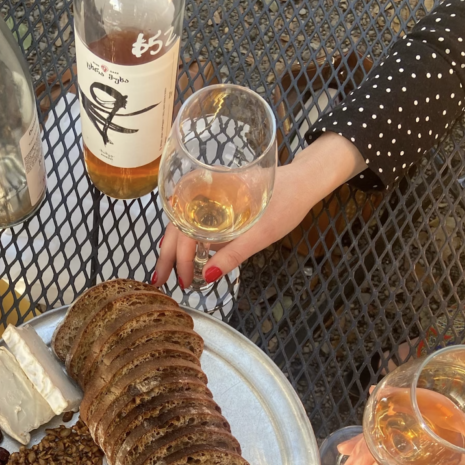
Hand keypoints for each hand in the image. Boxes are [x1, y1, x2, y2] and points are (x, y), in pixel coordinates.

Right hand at [152, 132, 366, 288]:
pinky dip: (184, 239)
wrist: (304, 182)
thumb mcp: (262, 233)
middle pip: (175, 225)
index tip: (185, 281)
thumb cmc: (286, 203)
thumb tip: (207, 276)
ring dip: (173, 248)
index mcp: (211, 193)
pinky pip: (192, 220)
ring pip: (181, 223)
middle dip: (167, 256)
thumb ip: (234, 254)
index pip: (183, 229)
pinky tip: (183, 253)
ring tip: (168, 272)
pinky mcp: (215, 201)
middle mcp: (204, 191)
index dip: (181, 258)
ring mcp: (208, 196)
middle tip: (161, 282)